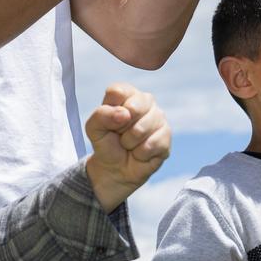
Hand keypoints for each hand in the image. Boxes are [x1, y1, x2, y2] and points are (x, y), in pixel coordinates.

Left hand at [84, 83, 171, 211]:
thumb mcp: (94, 128)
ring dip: (129, 143)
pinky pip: (151, 145)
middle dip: (121, 128)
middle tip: (120, 134)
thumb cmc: (106, 142)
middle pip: (132, 108)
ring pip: (141, 129)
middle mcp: (145, 100)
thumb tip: (125, 114)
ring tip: (129, 144)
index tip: (110, 121)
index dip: (110, 111)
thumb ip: (102, 115)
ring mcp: (159, 117)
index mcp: (126, 93)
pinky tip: (139, 152)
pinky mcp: (167, 136)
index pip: (117, 92)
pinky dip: (139, 153)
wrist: (115, 168)